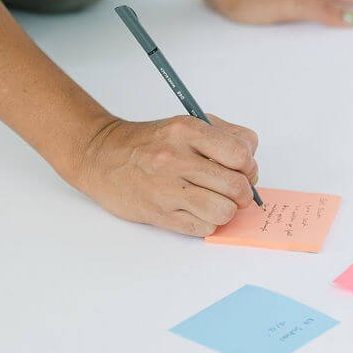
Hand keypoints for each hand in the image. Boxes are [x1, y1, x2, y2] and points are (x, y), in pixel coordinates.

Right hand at [74, 113, 258, 236]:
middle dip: (244, 192)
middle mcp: (177, 159)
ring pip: (223, 211)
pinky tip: (199, 211)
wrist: (103, 156)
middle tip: (237, 191)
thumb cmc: (149, 142)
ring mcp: (167, 189)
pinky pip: (202, 229)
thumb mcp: (186, 124)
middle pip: (236, 185)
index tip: (244, 169)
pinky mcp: (159, 214)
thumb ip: (223, 137)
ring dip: (227, 210)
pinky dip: (208, 223)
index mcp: (187, 131)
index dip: (249, 165)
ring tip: (218, 202)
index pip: (241, 153)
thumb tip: (250, 164)